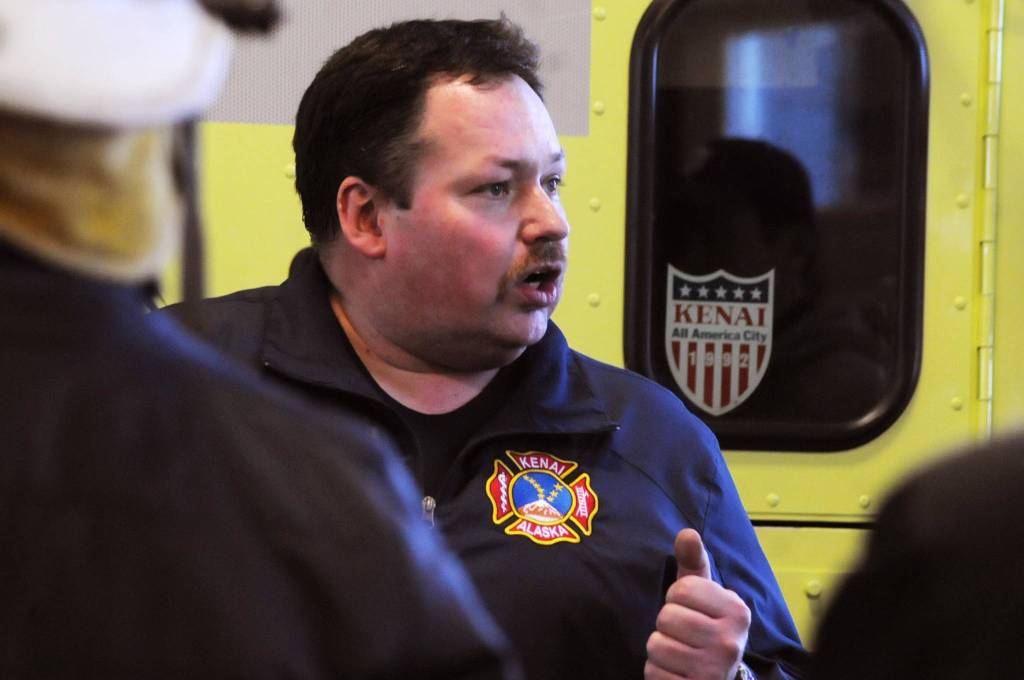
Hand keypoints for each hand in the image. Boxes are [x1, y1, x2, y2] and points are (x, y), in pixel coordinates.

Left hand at [645, 529, 751, 679]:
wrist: (718, 678)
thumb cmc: (705, 627)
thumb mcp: (703, 595)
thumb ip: (693, 563)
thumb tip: (687, 532)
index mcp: (736, 611)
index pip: (681, 589)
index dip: (676, 598)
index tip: (691, 611)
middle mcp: (730, 642)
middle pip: (667, 617)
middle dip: (667, 625)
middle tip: (683, 635)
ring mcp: (714, 670)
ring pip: (656, 646)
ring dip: (660, 650)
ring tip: (679, 653)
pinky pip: (654, 672)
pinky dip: (658, 672)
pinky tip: (676, 672)